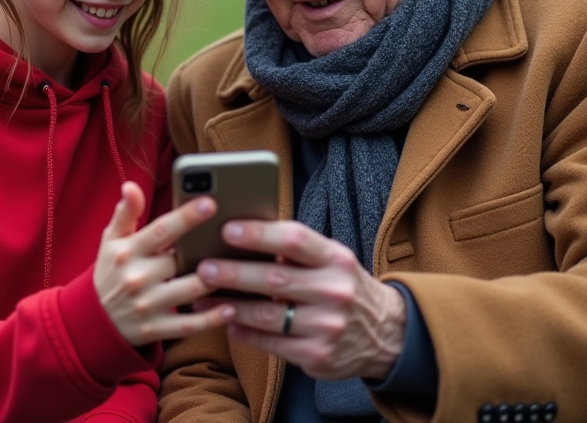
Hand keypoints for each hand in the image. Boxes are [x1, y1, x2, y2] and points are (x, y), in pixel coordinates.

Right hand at [94, 181, 234, 345]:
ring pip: (191, 290)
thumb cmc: (111, 271)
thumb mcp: (111, 240)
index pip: (161, 231)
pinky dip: (212, 318)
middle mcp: (137, 278)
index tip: (210, 202)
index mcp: (128, 251)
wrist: (92, 321)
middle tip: (237, 239)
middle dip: (206, 249)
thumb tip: (131, 186)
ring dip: (217, 280)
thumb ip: (126, 213)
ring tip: (244, 268)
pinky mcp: (156, 330)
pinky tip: (232, 308)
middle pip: (181, 260)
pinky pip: (189, 325)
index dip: (186, 217)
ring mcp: (147, 306)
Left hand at [193, 220, 404, 380]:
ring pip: (268, 315)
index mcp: (336, 259)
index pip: (295, 240)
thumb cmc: (344, 287)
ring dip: (231, 307)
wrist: (386, 333)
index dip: (259, 234)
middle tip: (203, 268)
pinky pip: (271, 344)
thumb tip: (244, 233)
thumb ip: (297, 250)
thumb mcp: (333, 261)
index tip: (227, 229)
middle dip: (234, 273)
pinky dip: (245, 333)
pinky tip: (227, 323)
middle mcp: (334, 291)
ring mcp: (327, 326)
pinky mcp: (317, 356)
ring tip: (200, 299)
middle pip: (276, 279)